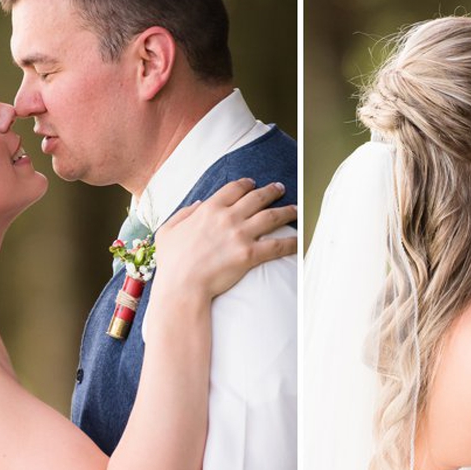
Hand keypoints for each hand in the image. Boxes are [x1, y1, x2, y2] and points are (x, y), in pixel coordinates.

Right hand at [154, 178, 298, 301]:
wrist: (182, 286)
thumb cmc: (172, 262)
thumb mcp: (168, 231)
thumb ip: (183, 213)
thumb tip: (198, 203)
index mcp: (209, 209)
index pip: (233, 188)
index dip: (246, 184)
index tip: (253, 183)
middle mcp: (227, 217)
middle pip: (257, 198)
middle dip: (271, 191)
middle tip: (281, 188)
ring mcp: (240, 235)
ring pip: (272, 217)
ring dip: (287, 211)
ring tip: (296, 209)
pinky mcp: (250, 254)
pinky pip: (278, 245)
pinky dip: (293, 241)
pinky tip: (302, 239)